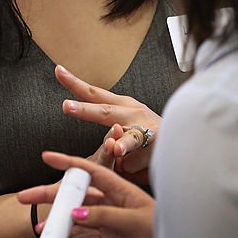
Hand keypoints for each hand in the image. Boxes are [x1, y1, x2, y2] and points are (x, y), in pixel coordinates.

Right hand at [17, 152, 156, 237]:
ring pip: (76, 218)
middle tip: (27, 197)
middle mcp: (111, 202)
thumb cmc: (161, 229)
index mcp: (119, 188)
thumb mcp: (134, 220)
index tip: (47, 157)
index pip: (90, 171)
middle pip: (76, 195)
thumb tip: (77, 212)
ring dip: (58, 223)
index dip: (68, 163)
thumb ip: (106, 216)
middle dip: (51, 195)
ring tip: (42, 228)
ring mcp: (108, 220)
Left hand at [56, 65, 159, 181]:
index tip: (58, 70)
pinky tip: (134, 167)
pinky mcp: (157, 144)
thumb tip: (82, 153)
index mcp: (121, 105)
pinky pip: (141, 160)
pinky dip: (135, 165)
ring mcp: (145, 127)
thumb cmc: (146, 136)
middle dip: (86, 110)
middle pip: (105, 111)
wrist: (180, 140)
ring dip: (124, 144)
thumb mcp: (121, 132)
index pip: (94, 93)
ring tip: (117, 149)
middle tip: (66, 106)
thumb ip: (105, 142)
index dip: (75, 83)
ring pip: (131, 136)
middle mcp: (132, 112)